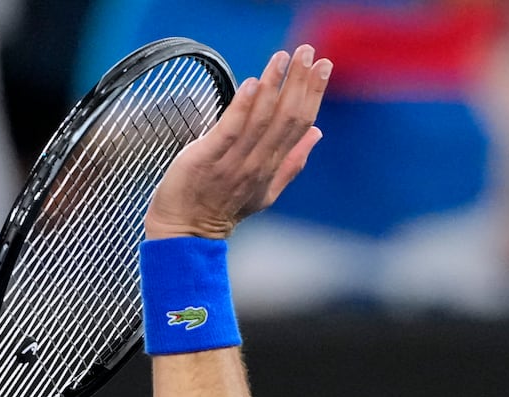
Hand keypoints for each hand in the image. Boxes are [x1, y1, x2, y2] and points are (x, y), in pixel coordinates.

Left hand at [144, 44, 332, 240]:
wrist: (185, 232)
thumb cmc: (222, 209)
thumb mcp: (265, 190)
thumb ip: (291, 162)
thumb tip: (317, 134)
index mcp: (272, 166)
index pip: (300, 124)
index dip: (313, 93)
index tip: (323, 66)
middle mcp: (257, 163)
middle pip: (286, 118)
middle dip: (299, 82)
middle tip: (308, 52)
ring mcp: (232, 162)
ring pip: (260, 120)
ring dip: (273, 85)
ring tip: (282, 58)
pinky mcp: (206, 160)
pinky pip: (228, 131)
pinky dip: (242, 107)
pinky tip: (252, 83)